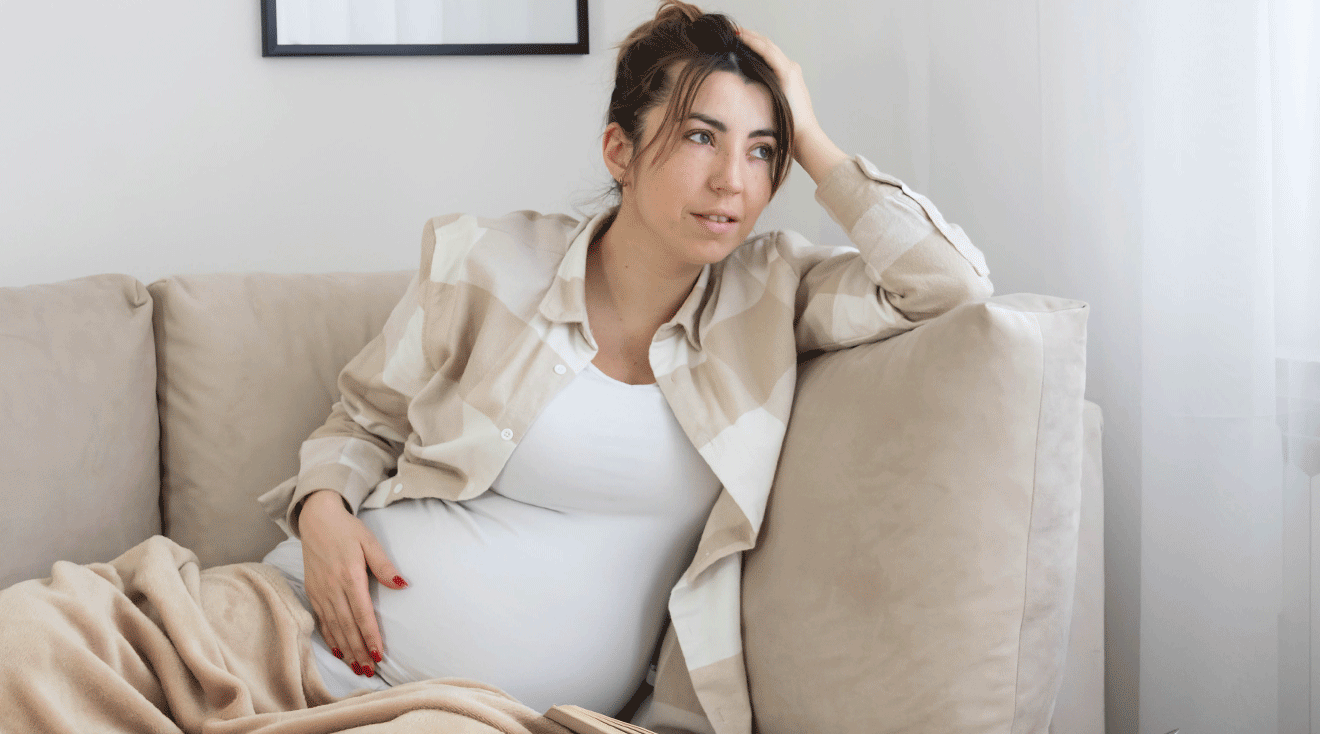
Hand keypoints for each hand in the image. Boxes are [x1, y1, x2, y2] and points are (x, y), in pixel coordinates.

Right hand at [297, 489, 407, 677]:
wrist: (317, 519)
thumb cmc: (347, 530)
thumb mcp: (370, 542)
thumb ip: (384, 565)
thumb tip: (402, 584)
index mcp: (349, 576)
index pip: (362, 614)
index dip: (370, 636)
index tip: (378, 654)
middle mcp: (332, 588)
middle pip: (347, 626)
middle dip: (358, 650)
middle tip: (369, 670)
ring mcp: (320, 591)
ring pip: (334, 627)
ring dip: (345, 649)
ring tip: (356, 666)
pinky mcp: (312, 591)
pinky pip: (322, 619)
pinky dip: (330, 637)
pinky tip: (338, 650)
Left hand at [737, 28, 848, 183]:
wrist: (804, 136)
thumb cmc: (789, 128)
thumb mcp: (775, 109)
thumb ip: (766, 99)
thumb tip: (748, 98)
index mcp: (789, 76)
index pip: (770, 55)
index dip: (755, 44)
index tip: (740, 40)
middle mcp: (791, 69)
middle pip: (769, 46)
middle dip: (752, 37)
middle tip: (735, 31)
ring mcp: (790, 70)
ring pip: (768, 46)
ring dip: (751, 36)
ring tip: (736, 31)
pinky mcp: (787, 74)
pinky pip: (767, 53)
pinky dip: (754, 43)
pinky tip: (742, 39)